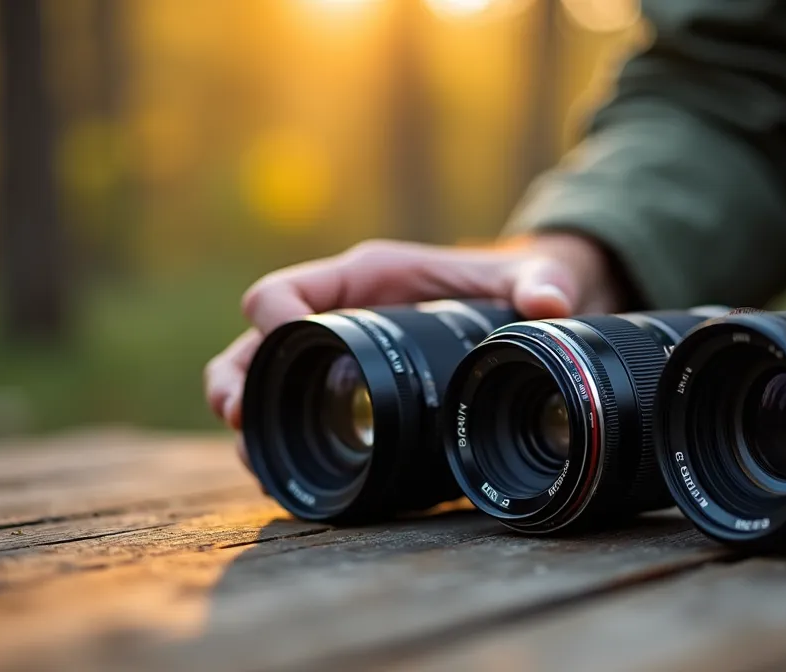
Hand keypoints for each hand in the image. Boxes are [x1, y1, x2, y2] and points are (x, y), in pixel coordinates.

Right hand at [203, 232, 629, 466]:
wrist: (528, 304)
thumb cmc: (514, 282)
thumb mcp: (533, 279)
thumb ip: (542, 285)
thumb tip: (549, 303)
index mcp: (367, 279)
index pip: (289, 290)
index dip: (273, 314)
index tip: (279, 337)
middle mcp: (340, 316)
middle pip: (257, 343)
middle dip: (238, 378)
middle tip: (236, 415)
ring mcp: (340, 358)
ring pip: (268, 385)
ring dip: (250, 416)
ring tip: (250, 455)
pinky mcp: (352, 392)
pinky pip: (301, 415)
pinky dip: (283, 441)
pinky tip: (282, 475)